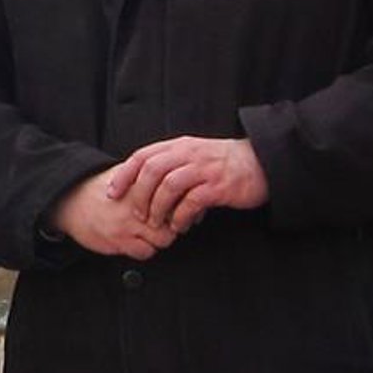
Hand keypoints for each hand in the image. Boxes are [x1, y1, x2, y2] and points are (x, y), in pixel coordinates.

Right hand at [48, 168, 179, 260]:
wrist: (69, 200)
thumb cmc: (99, 189)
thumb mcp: (125, 175)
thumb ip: (149, 179)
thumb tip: (178, 185)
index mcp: (140, 185)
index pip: (174, 197)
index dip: (180, 204)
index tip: (179, 207)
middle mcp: (136, 205)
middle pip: (173, 220)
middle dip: (174, 224)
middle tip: (168, 223)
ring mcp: (127, 224)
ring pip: (163, 239)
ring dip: (160, 238)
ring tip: (152, 232)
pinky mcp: (118, 240)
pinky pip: (145, 252)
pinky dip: (146, 249)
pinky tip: (138, 241)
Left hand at [104, 135, 268, 234]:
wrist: (260, 163)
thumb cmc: (223, 163)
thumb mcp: (193, 156)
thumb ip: (171, 167)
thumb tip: (146, 187)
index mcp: (179, 146)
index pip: (142, 156)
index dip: (124, 175)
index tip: (112, 193)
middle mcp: (189, 154)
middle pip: (152, 170)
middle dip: (139, 194)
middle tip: (137, 214)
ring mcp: (204, 169)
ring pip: (169, 185)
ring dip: (158, 207)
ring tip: (156, 223)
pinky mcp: (218, 186)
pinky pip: (192, 201)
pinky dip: (181, 216)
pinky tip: (179, 226)